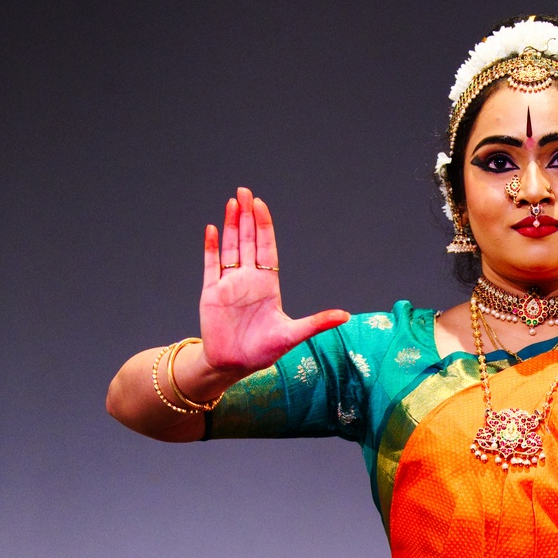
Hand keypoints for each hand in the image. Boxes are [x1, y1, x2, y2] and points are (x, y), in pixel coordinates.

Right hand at [199, 186, 348, 374]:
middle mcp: (248, 281)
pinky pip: (211, 265)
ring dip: (231, 226)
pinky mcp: (211, 293)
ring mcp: (229, 285)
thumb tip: (345, 316)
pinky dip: (211, 248)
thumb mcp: (292, 335)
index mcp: (268, 286)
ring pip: (230, 248)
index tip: (261, 205)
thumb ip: (317, 323)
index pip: (266, 249)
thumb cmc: (262, 352)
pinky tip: (213, 230)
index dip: (264, 227)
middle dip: (247, 217)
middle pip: (248, 242)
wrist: (232, 365)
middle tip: (244, 192)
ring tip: (231, 203)